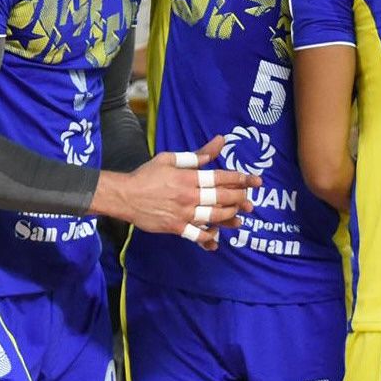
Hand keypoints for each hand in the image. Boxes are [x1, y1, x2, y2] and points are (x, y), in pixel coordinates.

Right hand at [94, 137, 260, 247]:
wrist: (124, 196)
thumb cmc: (147, 175)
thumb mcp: (171, 159)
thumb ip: (198, 154)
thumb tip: (220, 141)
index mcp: (189, 178)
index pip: (221, 178)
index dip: (241, 179)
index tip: (256, 180)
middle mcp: (189, 196)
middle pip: (222, 199)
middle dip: (240, 199)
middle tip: (251, 201)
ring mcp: (183, 214)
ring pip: (214, 217)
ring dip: (230, 218)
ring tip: (239, 218)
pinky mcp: (176, 228)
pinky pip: (197, 235)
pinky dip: (208, 238)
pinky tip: (217, 238)